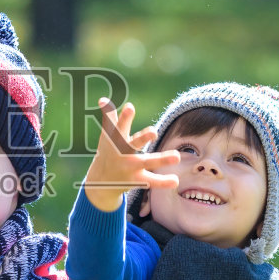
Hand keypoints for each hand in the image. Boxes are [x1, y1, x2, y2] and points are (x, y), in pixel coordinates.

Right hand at [82, 98, 180, 212]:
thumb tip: (102, 98)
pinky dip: (163, 182)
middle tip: (154, 131)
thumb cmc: (109, 152)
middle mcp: (123, 153)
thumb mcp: (107, 136)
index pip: (120, 126)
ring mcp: (130, 167)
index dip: (125, 117)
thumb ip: (109, 117)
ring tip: (177, 156)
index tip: (130, 107)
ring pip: (147, 162)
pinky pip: (152, 181)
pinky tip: (175, 181)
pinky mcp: (137, 180)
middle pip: (134, 144)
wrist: (101, 182)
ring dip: (162, 159)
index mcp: (116, 140)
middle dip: (143, 138)